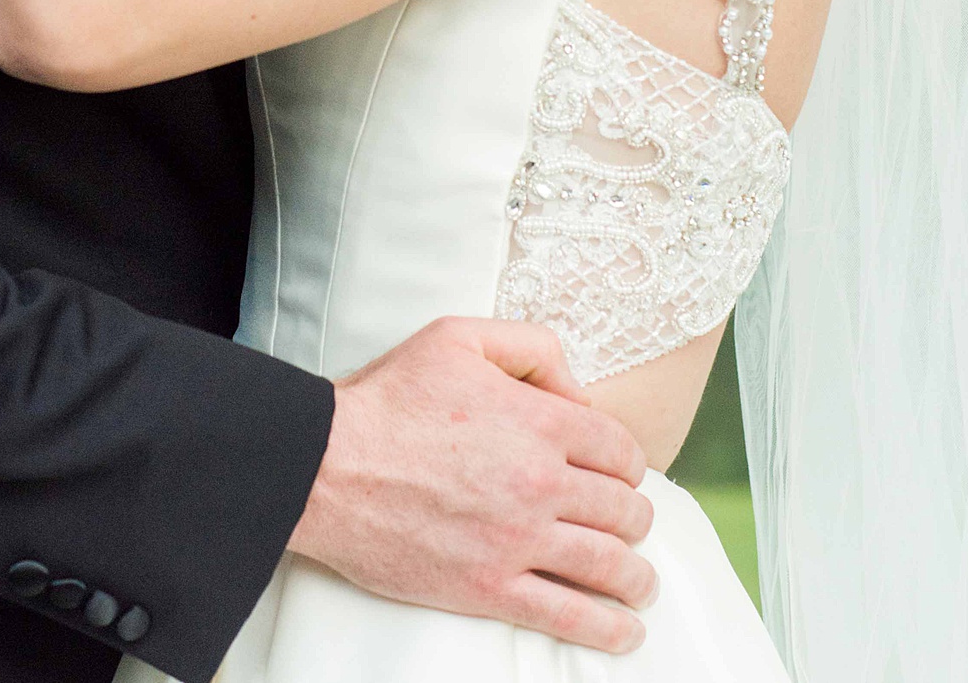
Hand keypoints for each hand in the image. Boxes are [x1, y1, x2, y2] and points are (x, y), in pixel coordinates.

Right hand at [291, 315, 655, 653]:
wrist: (328, 466)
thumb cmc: (389, 399)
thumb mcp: (458, 336)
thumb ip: (531, 348)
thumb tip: (578, 392)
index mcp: (538, 420)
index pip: (620, 449)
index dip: (627, 463)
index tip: (620, 475)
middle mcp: (539, 480)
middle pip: (624, 510)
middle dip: (634, 518)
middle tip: (628, 525)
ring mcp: (518, 539)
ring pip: (610, 566)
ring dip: (637, 578)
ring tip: (639, 584)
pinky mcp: (490, 588)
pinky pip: (570, 616)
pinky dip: (608, 629)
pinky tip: (624, 631)